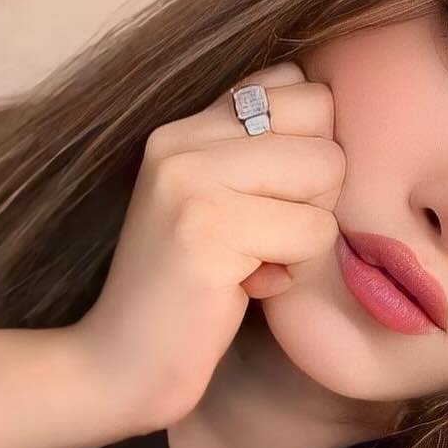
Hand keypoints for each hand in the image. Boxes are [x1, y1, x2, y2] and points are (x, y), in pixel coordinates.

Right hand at [67, 61, 343, 435]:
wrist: (117, 366)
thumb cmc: (184, 293)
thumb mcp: (211, 202)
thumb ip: (254, 152)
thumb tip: (330, 108)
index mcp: (181, 127)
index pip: (293, 82)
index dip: (308, 143)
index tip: (270, 198)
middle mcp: (180, 139)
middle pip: (320, 115)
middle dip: (318, 183)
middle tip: (269, 231)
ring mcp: (190, 180)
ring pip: (325, 169)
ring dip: (308, 230)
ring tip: (257, 260)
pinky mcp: (208, 230)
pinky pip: (313, 230)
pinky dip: (296, 270)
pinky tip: (249, 287)